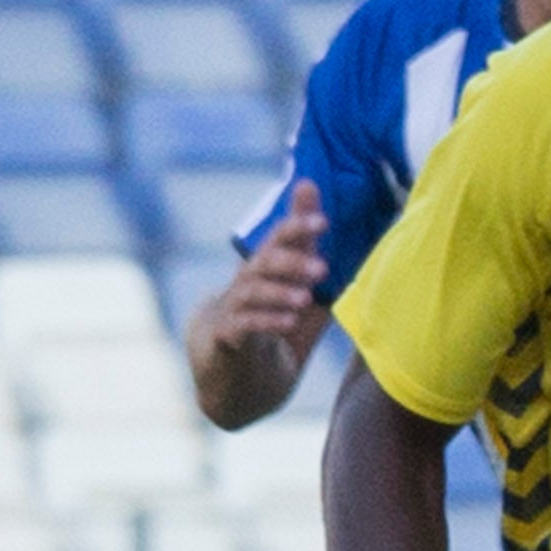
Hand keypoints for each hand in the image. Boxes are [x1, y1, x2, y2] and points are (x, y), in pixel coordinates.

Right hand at [215, 182, 327, 341]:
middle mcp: (249, 280)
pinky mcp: (227, 336)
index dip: (298, 226)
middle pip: (265, 261)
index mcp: (267, 264)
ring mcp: (235, 307)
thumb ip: (305, 240)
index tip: (324, 221)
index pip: (279, 237)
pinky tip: (288, 323)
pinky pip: (243, 325)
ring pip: (253, 292)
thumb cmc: (270, 313)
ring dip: (280, 293)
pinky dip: (266, 322)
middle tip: (323, 269)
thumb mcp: (295, 278)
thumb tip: (308, 182)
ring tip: (305, 299)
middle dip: (293, 263)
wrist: (234, 367)